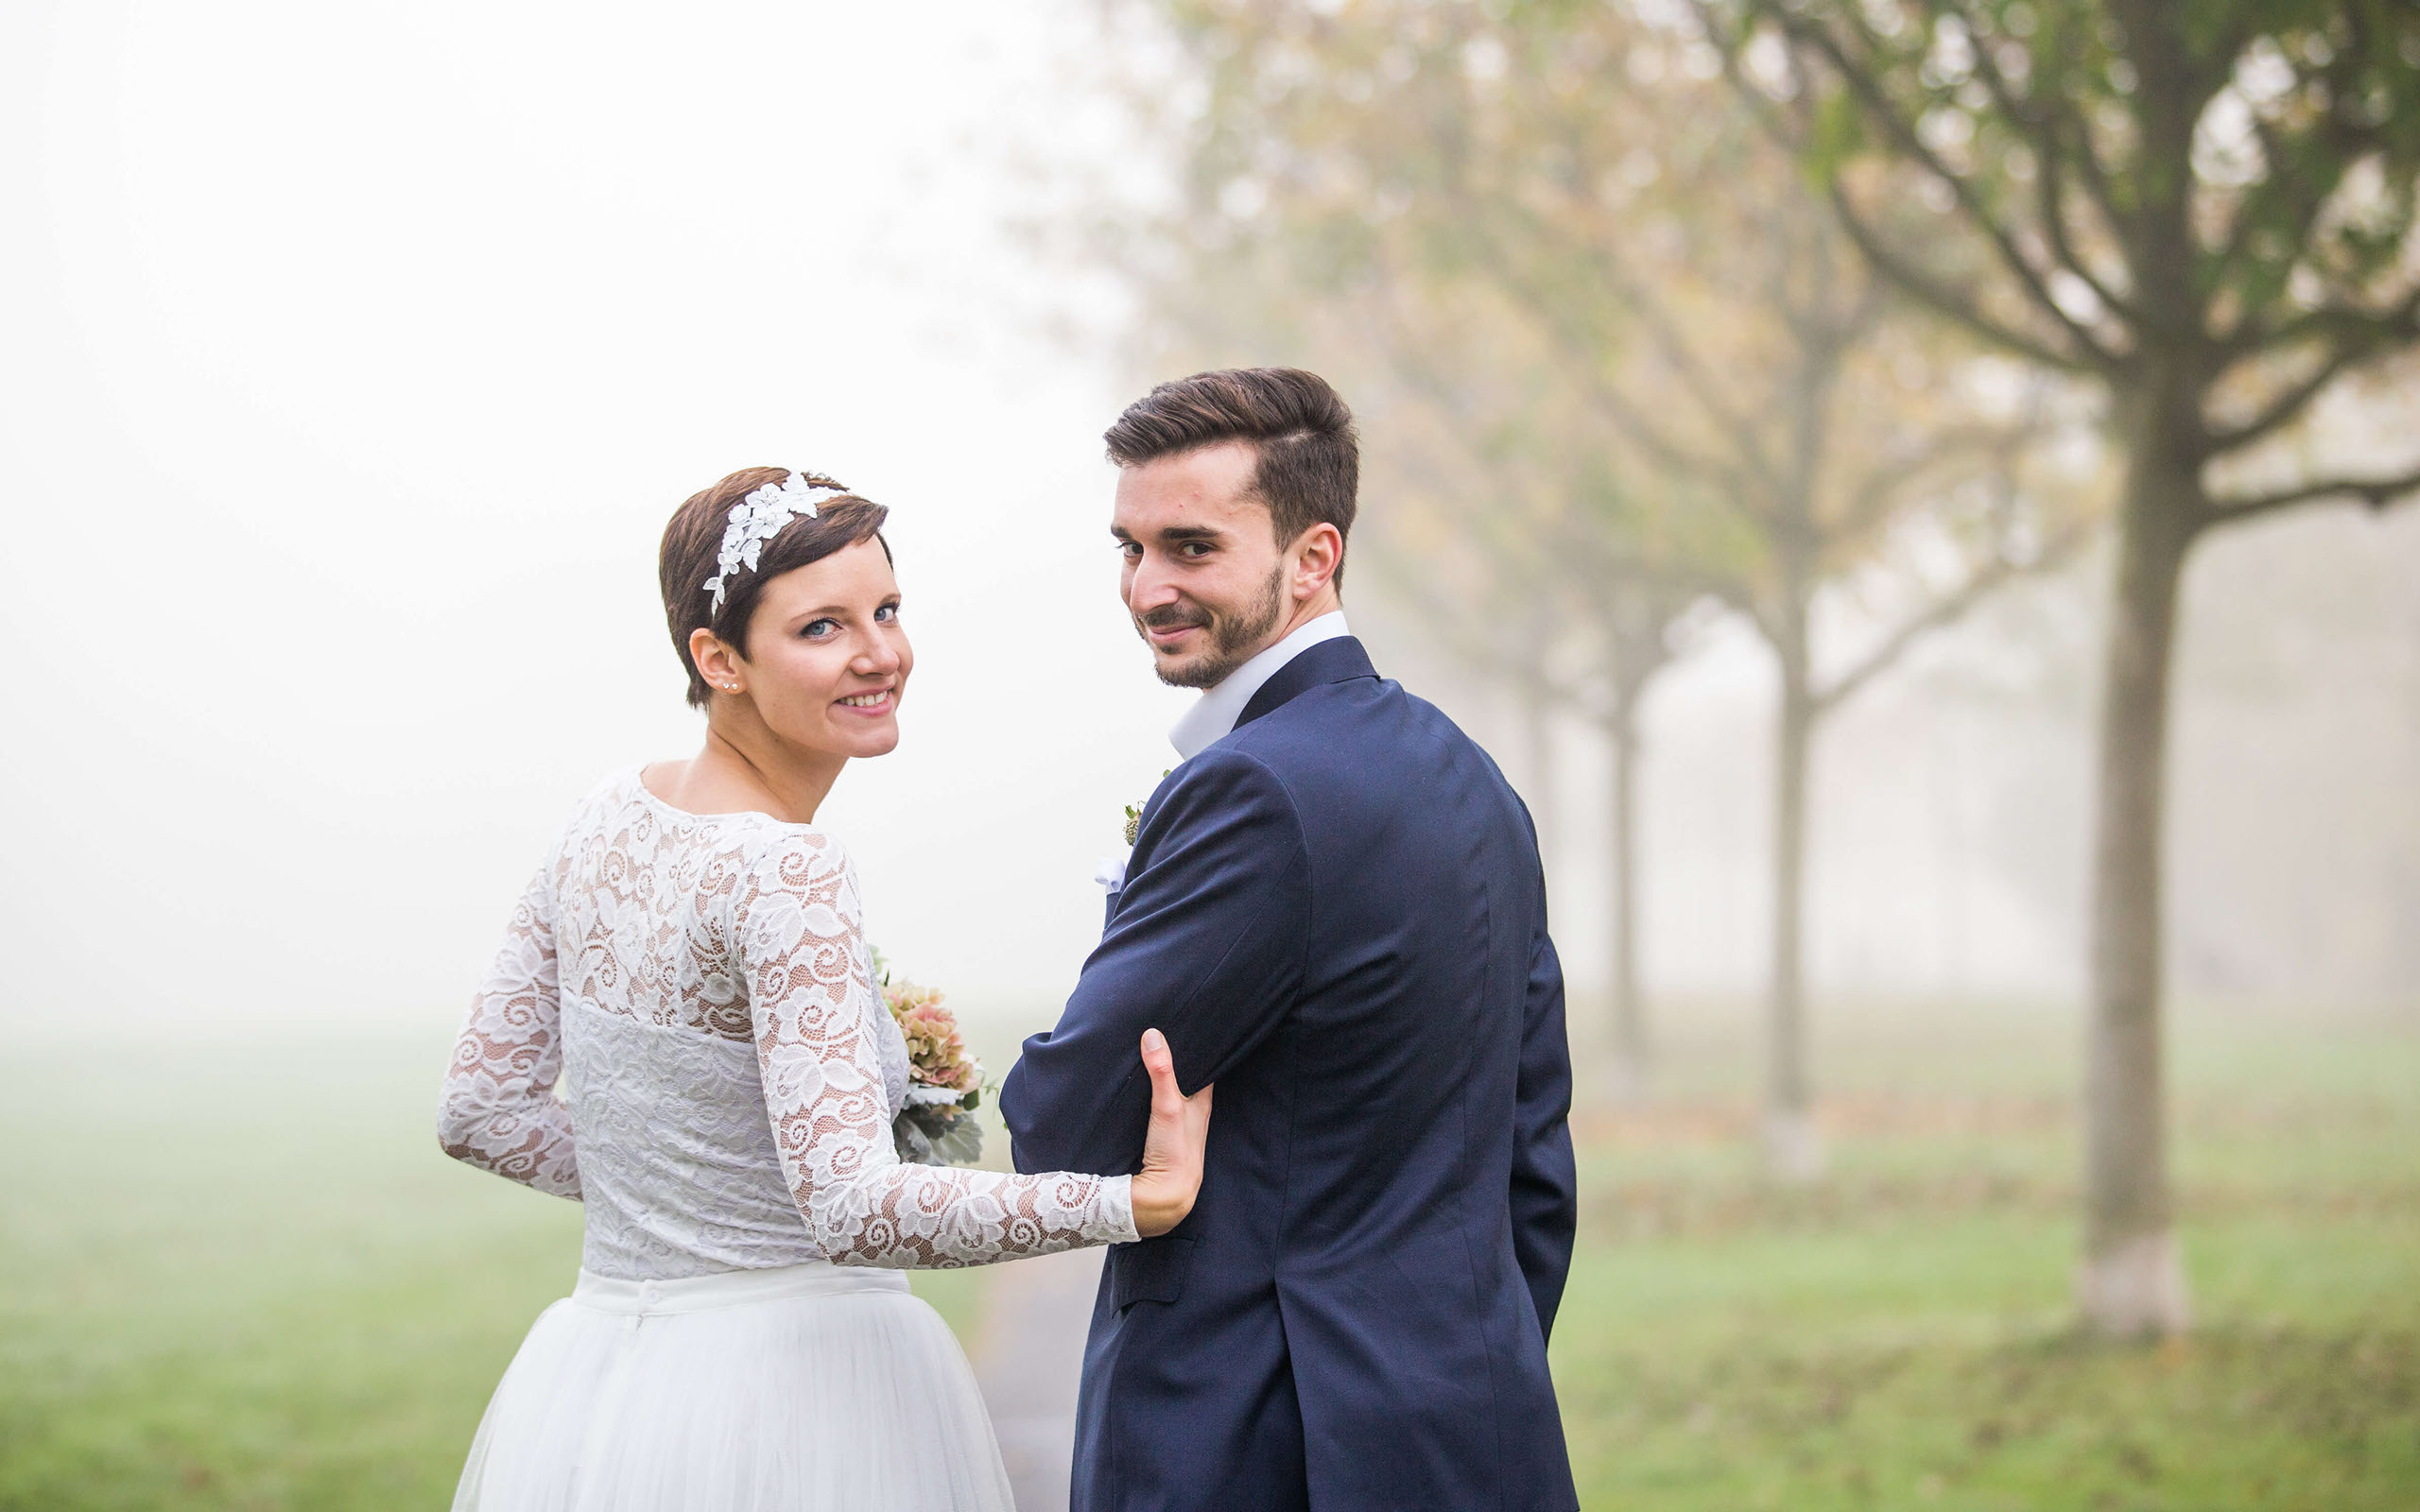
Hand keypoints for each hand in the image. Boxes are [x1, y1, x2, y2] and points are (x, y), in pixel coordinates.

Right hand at [1131, 1028, 1212, 1237]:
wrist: (1164, 1198)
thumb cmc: (1175, 1153)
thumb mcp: (1167, 1106)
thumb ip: (1161, 1072)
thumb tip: (1153, 1035)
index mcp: (1202, 1105)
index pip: (1206, 1070)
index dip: (1200, 1052)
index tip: (1191, 1030)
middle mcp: (1193, 1117)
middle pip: (1189, 1084)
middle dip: (1180, 1066)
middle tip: (1166, 1039)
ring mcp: (1178, 1131)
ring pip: (1174, 1100)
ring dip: (1165, 1085)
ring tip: (1152, 1060)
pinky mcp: (1161, 1143)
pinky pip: (1158, 1115)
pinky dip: (1152, 1103)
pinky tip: (1139, 1097)